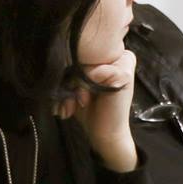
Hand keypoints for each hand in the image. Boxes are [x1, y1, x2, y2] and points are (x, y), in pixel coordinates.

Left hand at [59, 48, 138, 171]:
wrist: (104, 134)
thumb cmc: (90, 109)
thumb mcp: (78, 83)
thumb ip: (73, 66)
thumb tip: (57, 54)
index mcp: (111, 54)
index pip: (84, 49)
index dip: (72, 68)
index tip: (69, 90)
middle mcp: (121, 54)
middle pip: (85, 54)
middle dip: (72, 78)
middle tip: (72, 100)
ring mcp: (125, 63)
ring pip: (86, 63)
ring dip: (75, 85)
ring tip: (76, 102)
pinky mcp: (124, 74)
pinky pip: (93, 72)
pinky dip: (83, 88)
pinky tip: (85, 101)